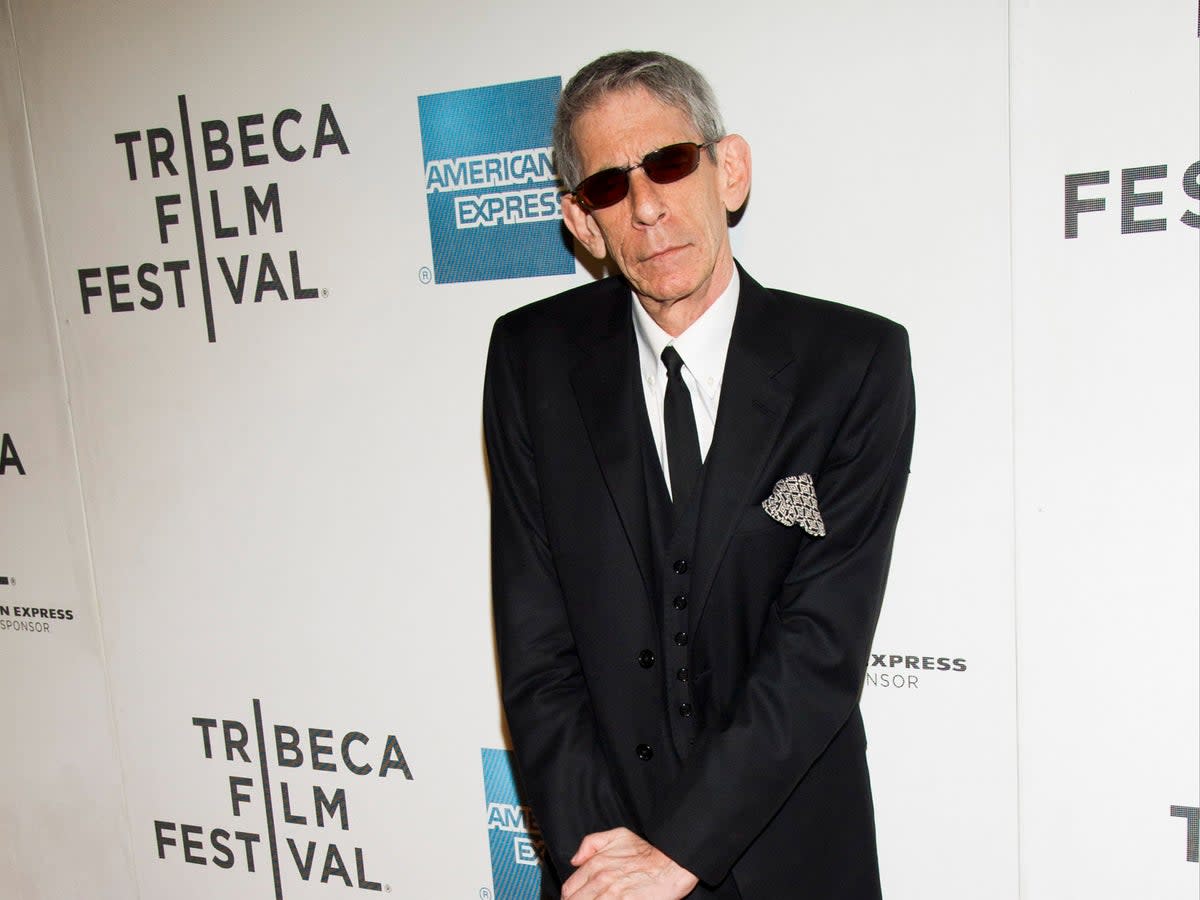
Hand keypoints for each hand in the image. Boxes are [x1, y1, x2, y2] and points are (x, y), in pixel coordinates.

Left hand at [560, 827, 698, 899]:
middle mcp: (601, 880)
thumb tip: (576, 859)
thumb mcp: (618, 835)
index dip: (569, 897)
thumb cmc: (648, 852)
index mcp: (596, 864)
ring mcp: (612, 895)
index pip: (569, 889)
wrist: (673, 864)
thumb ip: (591, 843)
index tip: (574, 899)